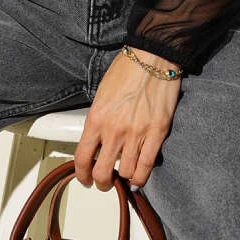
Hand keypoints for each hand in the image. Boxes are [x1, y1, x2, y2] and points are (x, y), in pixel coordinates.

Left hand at [73, 47, 181, 191]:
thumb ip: (98, 120)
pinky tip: (137, 177)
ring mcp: (137, 133)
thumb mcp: (101, 94)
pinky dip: (140, 176)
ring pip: (126, 172)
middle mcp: (114, 130)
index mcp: (96, 118)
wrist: (152, 57)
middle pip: (102, 172)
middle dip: (101, 182)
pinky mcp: (157, 132)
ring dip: (123, 178)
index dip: (82, 174)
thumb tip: (97, 140)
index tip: (85, 178)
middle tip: (104, 182)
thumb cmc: (126, 70)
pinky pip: (147, 165)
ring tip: (124, 174)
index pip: (82, 157)